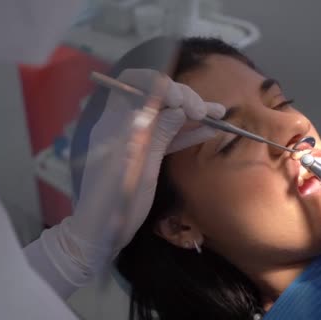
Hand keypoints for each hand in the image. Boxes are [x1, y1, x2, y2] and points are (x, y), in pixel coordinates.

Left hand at [42, 69, 224, 286]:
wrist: (100, 235)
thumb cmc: (113, 203)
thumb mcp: (137, 169)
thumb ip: (156, 135)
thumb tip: (179, 108)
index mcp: (113, 123)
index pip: (132, 83)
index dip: (159, 82)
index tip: (180, 99)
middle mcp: (124, 125)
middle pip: (154, 97)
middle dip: (182, 98)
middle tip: (206, 112)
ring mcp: (135, 140)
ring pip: (164, 117)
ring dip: (190, 114)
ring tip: (220, 113)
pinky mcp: (145, 155)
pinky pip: (166, 137)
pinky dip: (186, 133)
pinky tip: (209, 131)